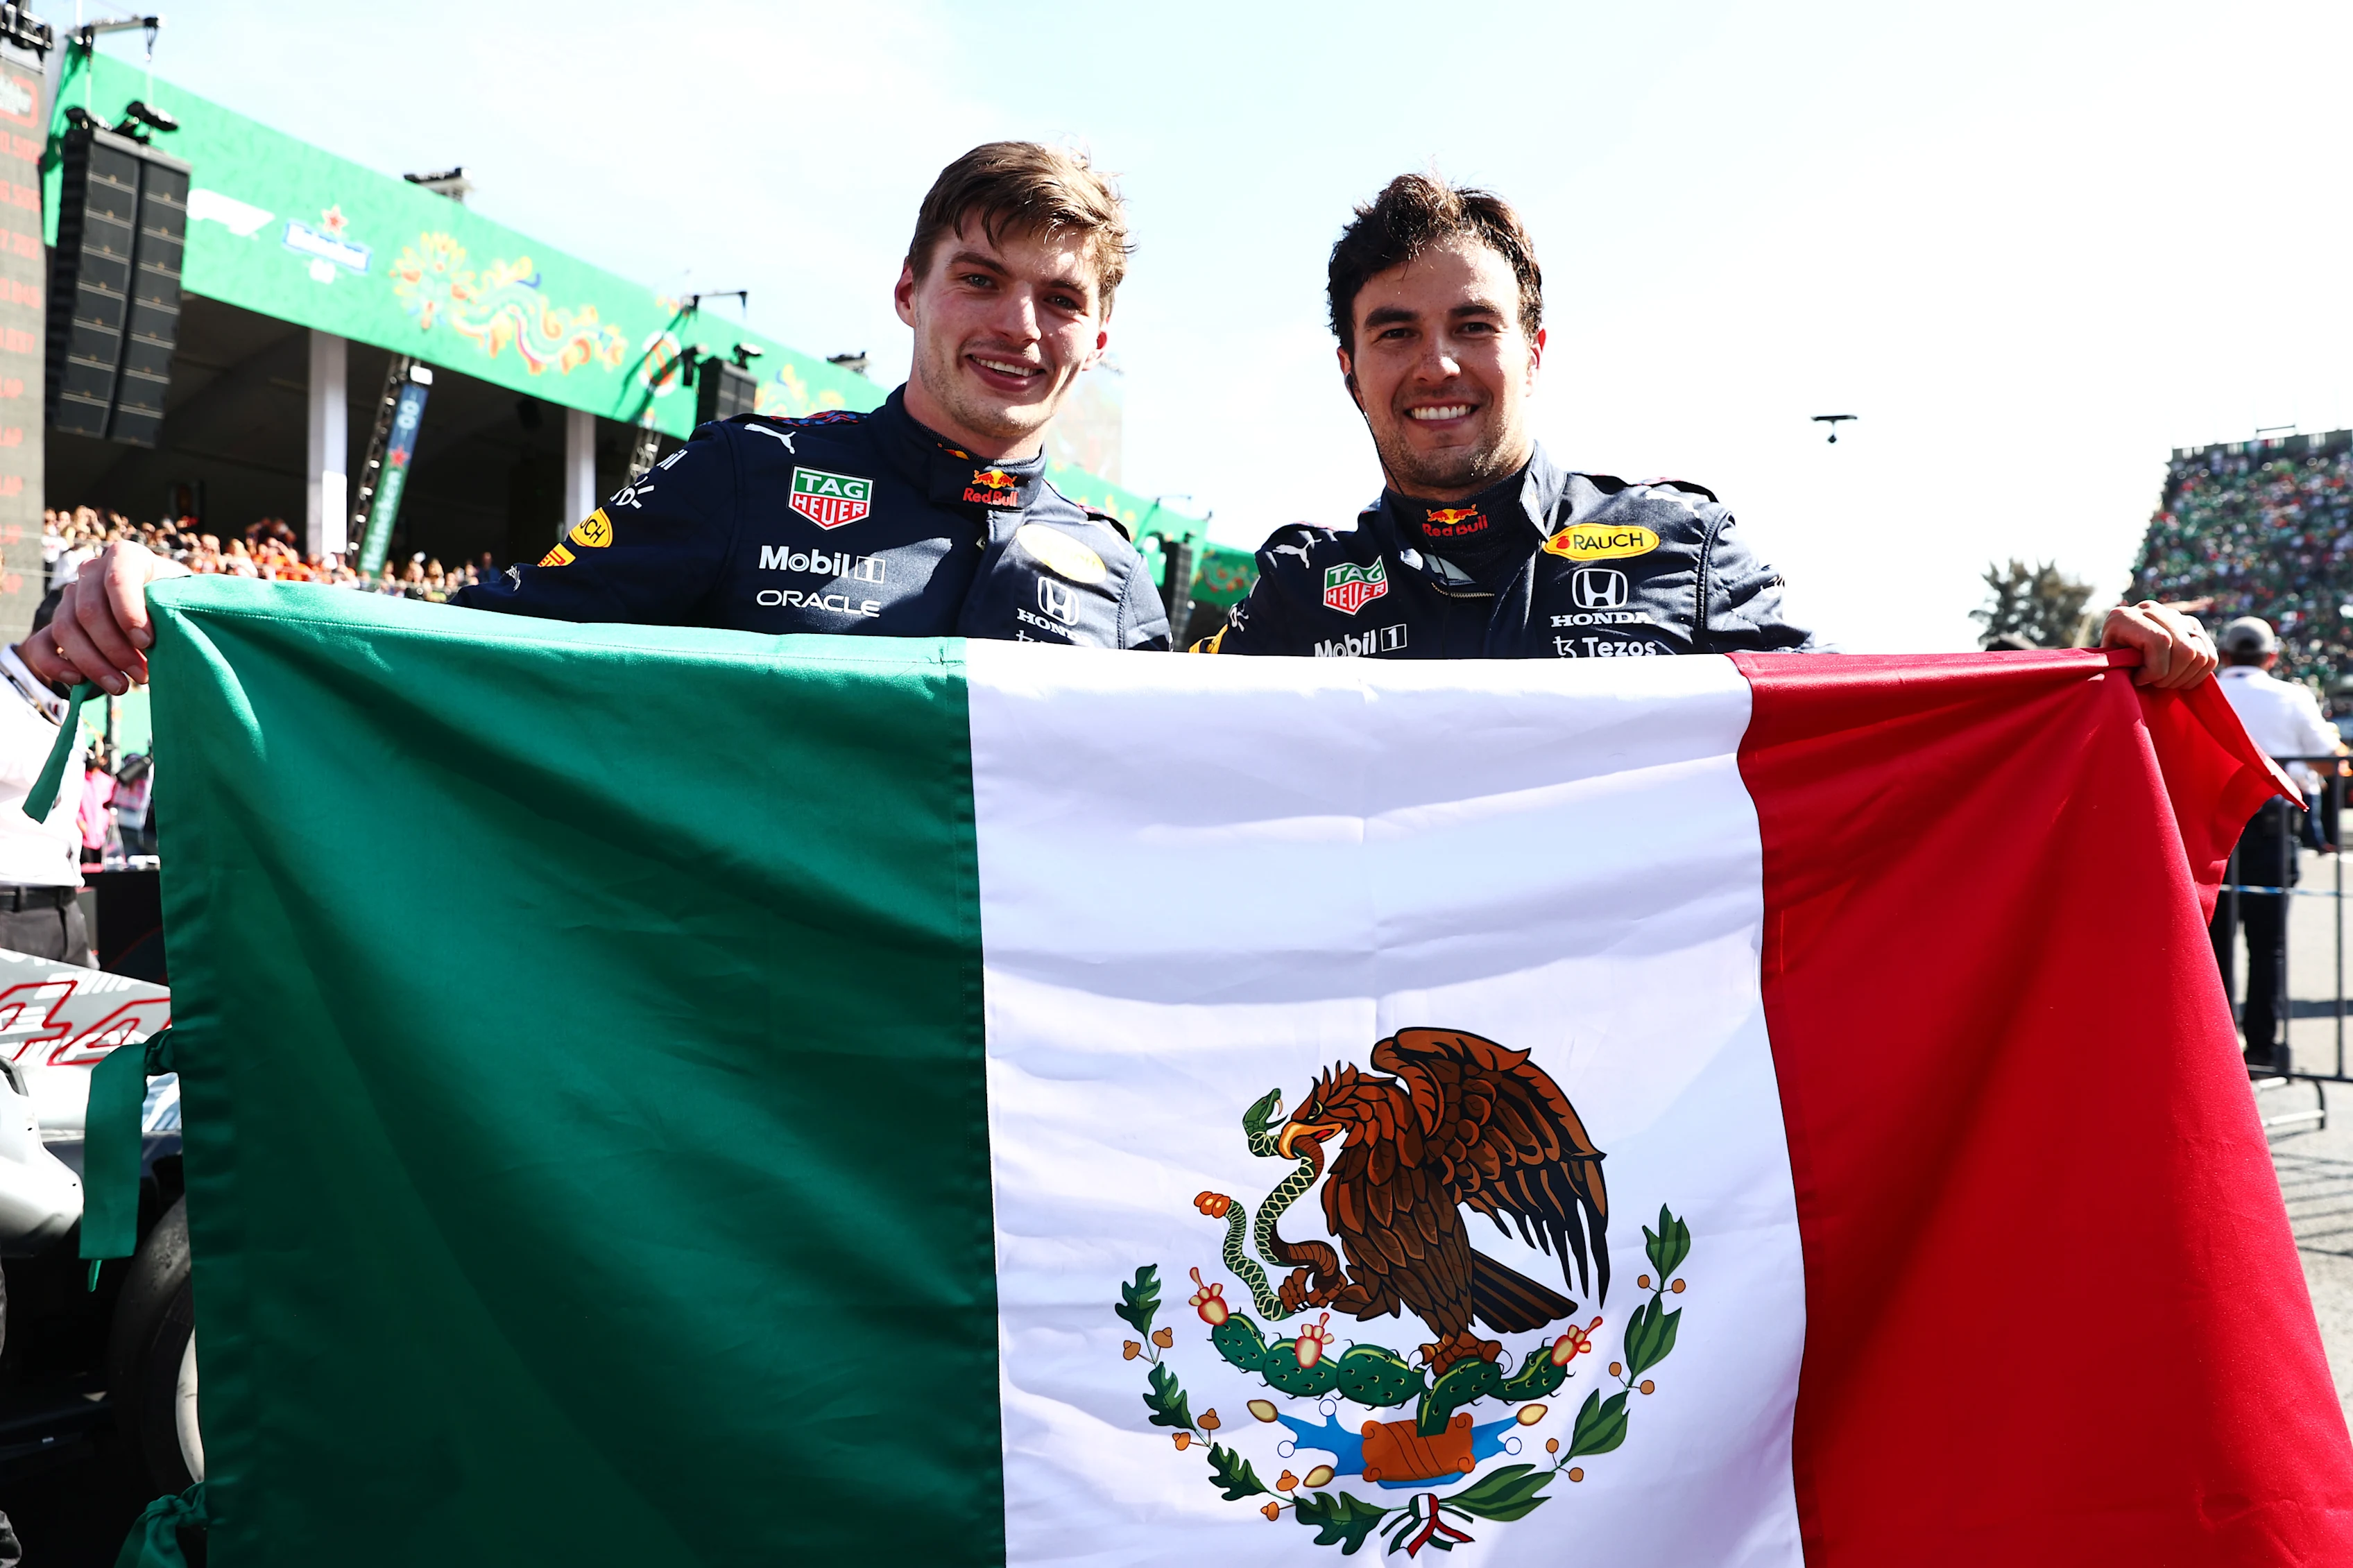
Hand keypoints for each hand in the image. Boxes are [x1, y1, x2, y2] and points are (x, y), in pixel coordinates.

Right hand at [23, 543, 186, 694]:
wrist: (165, 610)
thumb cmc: (177, 603)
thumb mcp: (183, 598)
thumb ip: (174, 606)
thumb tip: (166, 634)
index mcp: (126, 557)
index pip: (117, 578)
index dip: (129, 612)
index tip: (147, 643)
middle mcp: (92, 572)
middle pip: (89, 611)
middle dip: (115, 649)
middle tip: (143, 675)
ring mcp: (70, 598)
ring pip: (66, 630)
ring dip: (93, 664)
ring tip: (122, 687)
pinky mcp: (57, 625)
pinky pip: (41, 645)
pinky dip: (54, 665)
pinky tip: (78, 681)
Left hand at [2099, 600, 2215, 689]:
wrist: (2118, 653)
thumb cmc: (2110, 664)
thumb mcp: (2107, 664)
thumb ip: (2119, 665)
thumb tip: (2137, 674)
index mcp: (2124, 616)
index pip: (2159, 641)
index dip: (2154, 669)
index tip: (2139, 681)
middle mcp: (2151, 609)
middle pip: (2184, 650)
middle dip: (2170, 677)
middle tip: (2155, 684)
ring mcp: (2175, 615)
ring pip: (2199, 654)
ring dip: (2184, 678)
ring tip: (2164, 682)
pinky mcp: (2192, 626)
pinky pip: (2211, 656)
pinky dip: (2198, 675)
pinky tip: (2179, 679)